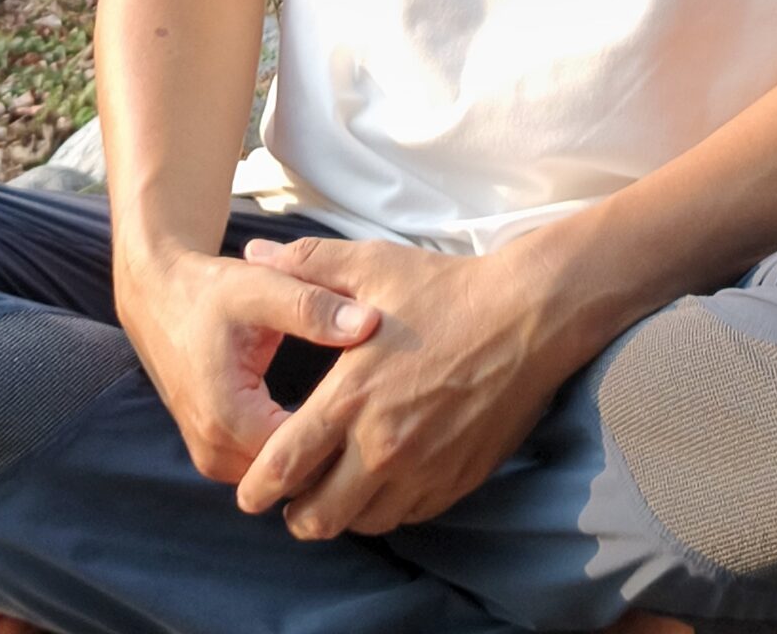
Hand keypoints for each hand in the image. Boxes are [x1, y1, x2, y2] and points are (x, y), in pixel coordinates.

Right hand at [114, 239, 381, 485]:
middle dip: (335, 449)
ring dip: (315, 451)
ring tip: (360, 416)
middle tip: (381, 415)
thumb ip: (314, 307)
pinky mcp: (215, 451)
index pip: (304, 459)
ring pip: (280, 477)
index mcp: (228, 418)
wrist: (158, 295)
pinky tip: (327, 416)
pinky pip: (265, 464)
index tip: (384, 409)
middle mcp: (216, 452)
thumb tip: (371, 323)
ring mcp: (212, 458)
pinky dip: (295, 446)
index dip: (347, 435)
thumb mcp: (262, 288)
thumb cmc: (209, 291)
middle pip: (293, 477)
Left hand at [230, 231, 577, 540]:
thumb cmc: (445, 289)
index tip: (247, 491)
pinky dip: (385, 507)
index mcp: (352, 396)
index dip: (256, 487)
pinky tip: (381, 481)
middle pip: (317, 517)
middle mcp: (382, 446)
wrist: (528, 315)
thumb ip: (306, 265)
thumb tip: (253, 254)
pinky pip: (406, 516)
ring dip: (341, 513)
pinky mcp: (455, 481)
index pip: (283, 466)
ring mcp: (421, 470)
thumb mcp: (372, 264)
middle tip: (289, 501)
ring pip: (361, 522)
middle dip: (293, 515)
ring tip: (334, 491)